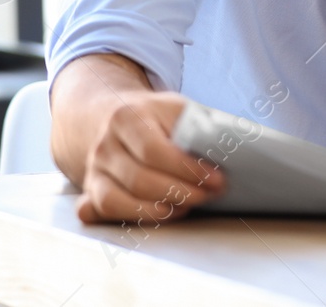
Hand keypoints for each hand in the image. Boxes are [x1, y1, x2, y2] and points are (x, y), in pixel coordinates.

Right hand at [70, 88, 225, 223]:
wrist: (110, 114)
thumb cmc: (155, 116)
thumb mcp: (176, 108)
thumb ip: (200, 126)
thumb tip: (236, 146)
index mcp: (127, 117)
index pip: (154, 151)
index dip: (188, 170)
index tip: (216, 180)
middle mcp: (105, 144)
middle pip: (140, 180)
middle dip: (180, 193)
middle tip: (208, 195)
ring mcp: (94, 169)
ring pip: (118, 200)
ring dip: (159, 211)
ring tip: (187, 206)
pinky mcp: (90, 189)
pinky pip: (101, 211)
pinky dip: (129, 217)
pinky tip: (158, 214)